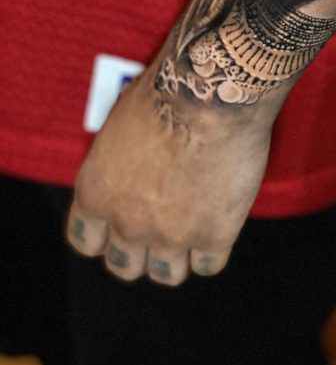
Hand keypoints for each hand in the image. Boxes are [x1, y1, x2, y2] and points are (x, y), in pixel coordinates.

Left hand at [66, 64, 275, 284]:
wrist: (211, 94)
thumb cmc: (166, 90)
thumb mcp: (121, 121)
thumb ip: (119, 156)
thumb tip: (131, 157)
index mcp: (96, 191)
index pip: (86, 240)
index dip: (104, 234)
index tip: (119, 223)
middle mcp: (127, 222)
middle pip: (124, 265)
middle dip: (140, 249)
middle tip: (161, 225)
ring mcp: (171, 235)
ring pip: (167, 274)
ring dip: (177, 255)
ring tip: (194, 228)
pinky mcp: (214, 234)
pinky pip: (209, 264)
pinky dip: (214, 248)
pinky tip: (221, 223)